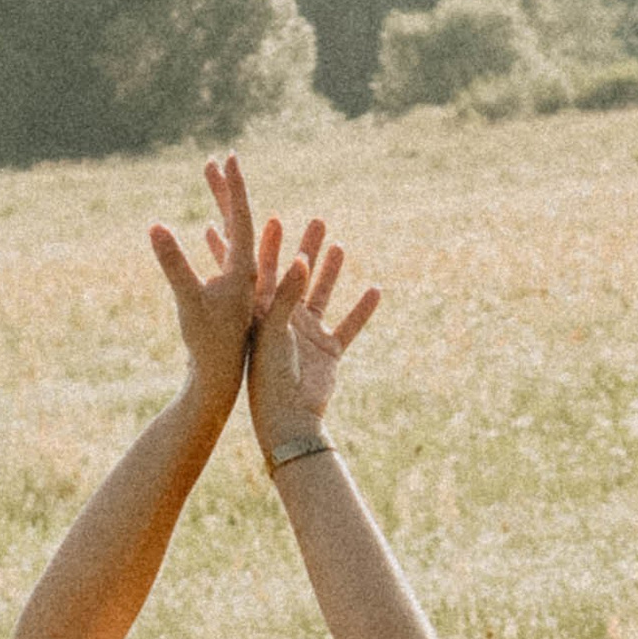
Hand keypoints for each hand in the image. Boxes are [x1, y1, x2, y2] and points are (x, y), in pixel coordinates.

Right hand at [148, 156, 257, 414]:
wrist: (216, 381)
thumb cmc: (206, 343)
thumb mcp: (188, 301)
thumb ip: (174, 263)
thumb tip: (155, 226)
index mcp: (243, 270)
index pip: (242, 218)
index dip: (234, 186)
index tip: (230, 156)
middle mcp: (246, 274)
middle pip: (239, 222)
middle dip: (226, 190)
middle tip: (217, 159)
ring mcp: (238, 285)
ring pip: (232, 237)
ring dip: (222, 208)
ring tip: (213, 181)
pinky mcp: (229, 297)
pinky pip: (224, 258)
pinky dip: (217, 239)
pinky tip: (210, 228)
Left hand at [247, 211, 380, 462]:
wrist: (288, 420)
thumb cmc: (270, 378)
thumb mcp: (273, 331)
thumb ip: (286, 296)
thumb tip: (302, 260)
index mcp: (262, 314)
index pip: (264, 272)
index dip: (270, 246)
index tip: (274, 218)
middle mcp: (284, 321)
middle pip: (297, 277)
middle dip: (306, 248)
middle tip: (317, 221)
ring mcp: (308, 335)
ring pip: (323, 295)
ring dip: (332, 272)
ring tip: (339, 245)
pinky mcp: (328, 351)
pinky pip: (348, 326)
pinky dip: (361, 310)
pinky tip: (375, 290)